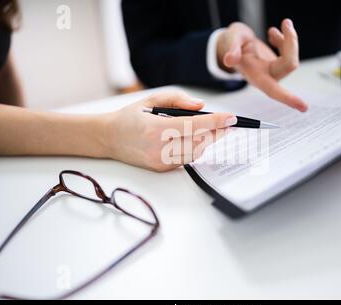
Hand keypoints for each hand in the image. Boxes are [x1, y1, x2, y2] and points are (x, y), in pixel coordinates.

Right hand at [105, 91, 234, 171]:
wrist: (109, 138)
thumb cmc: (130, 118)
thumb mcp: (151, 99)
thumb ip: (177, 100)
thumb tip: (200, 106)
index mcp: (155, 129)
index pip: (194, 125)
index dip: (216, 122)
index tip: (231, 118)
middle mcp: (158, 148)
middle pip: (199, 141)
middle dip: (217, 132)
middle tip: (228, 124)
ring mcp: (160, 161)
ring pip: (196, 152)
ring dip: (207, 141)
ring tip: (213, 131)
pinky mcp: (162, 169)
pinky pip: (187, 159)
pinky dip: (195, 148)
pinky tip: (196, 139)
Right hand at [217, 20, 307, 111]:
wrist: (232, 43)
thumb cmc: (232, 43)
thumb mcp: (230, 41)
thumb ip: (231, 50)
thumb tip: (229, 60)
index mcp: (255, 75)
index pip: (273, 90)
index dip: (288, 98)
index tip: (304, 107)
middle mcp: (266, 75)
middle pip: (288, 65)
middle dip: (291, 44)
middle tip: (286, 23)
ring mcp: (273, 69)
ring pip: (291, 58)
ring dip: (290, 39)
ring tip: (283, 23)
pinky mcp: (279, 62)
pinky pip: (290, 51)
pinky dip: (286, 39)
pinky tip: (273, 33)